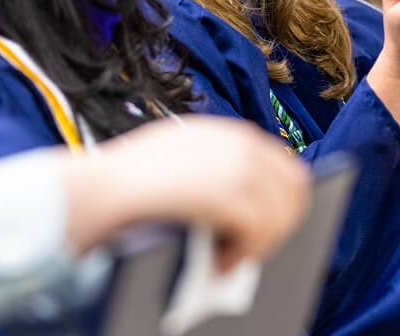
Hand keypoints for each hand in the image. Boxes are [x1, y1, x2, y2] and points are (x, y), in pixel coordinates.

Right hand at [95, 117, 309, 272]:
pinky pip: (257, 232)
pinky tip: (222, 265)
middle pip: (293, 188)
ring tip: (232, 261)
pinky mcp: (229, 194)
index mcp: (229, 133)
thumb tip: (236, 206)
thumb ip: (211, 167)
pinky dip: (242, 255)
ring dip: (259, 245)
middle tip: (254, 250)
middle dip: (280, 224)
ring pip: (278, 214)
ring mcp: (238, 166)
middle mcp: (241, 143)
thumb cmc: (129, 179)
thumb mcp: (179, 155)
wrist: (106, 186)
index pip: (282, 165)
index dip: (280, 201)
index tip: (269, 227)